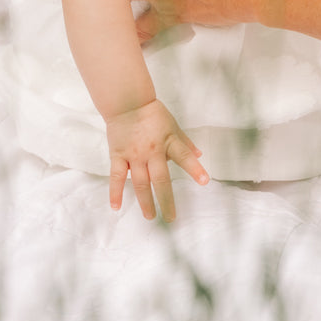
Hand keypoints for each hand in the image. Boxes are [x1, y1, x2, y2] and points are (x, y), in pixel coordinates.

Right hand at [106, 99, 209, 221]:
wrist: (127, 102)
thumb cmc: (152, 113)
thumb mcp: (173, 125)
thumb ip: (185, 142)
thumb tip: (199, 155)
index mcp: (168, 142)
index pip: (184, 156)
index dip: (195, 169)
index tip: (205, 182)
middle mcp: (152, 151)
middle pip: (161, 179)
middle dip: (166, 200)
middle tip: (171, 218)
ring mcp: (134, 155)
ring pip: (140, 182)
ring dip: (145, 201)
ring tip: (150, 216)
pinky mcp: (118, 155)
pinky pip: (116, 176)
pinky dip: (115, 192)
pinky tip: (116, 206)